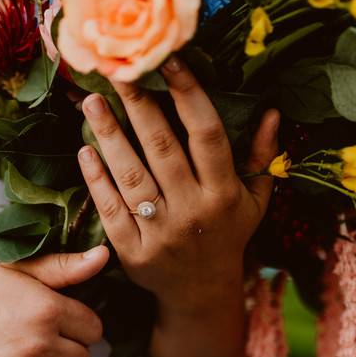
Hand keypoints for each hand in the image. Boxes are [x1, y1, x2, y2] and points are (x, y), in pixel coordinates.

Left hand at [77, 57, 279, 314]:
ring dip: (109, 136)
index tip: (169, 63)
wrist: (200, 294)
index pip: (207, 135)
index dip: (188, 95)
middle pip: (162, 149)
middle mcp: (193, 212)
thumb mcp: (254, 201)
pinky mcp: (132, 252)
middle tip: (118, 74)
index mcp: (224, 194)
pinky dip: (96, 179)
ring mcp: (160, 234)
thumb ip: (261, 156)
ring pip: (131, 176)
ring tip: (91, 104)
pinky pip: (110, 209)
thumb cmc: (227, 236)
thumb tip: (271, 111)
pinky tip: (84, 151)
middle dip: (139, 107)